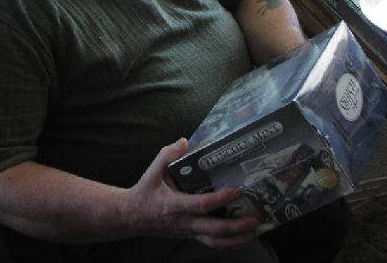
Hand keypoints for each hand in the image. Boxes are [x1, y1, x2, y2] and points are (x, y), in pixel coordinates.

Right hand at [121, 139, 260, 248]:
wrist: (131, 217)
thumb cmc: (145, 192)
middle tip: (255, 219)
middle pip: (214, 229)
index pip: (201, 204)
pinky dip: (229, 243)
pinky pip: (211, 243)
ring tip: (254, 231)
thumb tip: (185, 142)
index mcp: (175, 205)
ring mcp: (188, 231)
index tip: (237, 190)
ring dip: (236, 239)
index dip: (220, 199)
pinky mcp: (190, 235)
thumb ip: (167, 155)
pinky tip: (242, 237)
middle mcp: (184, 222)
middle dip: (237, 227)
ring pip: (215, 241)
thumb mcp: (152, 171)